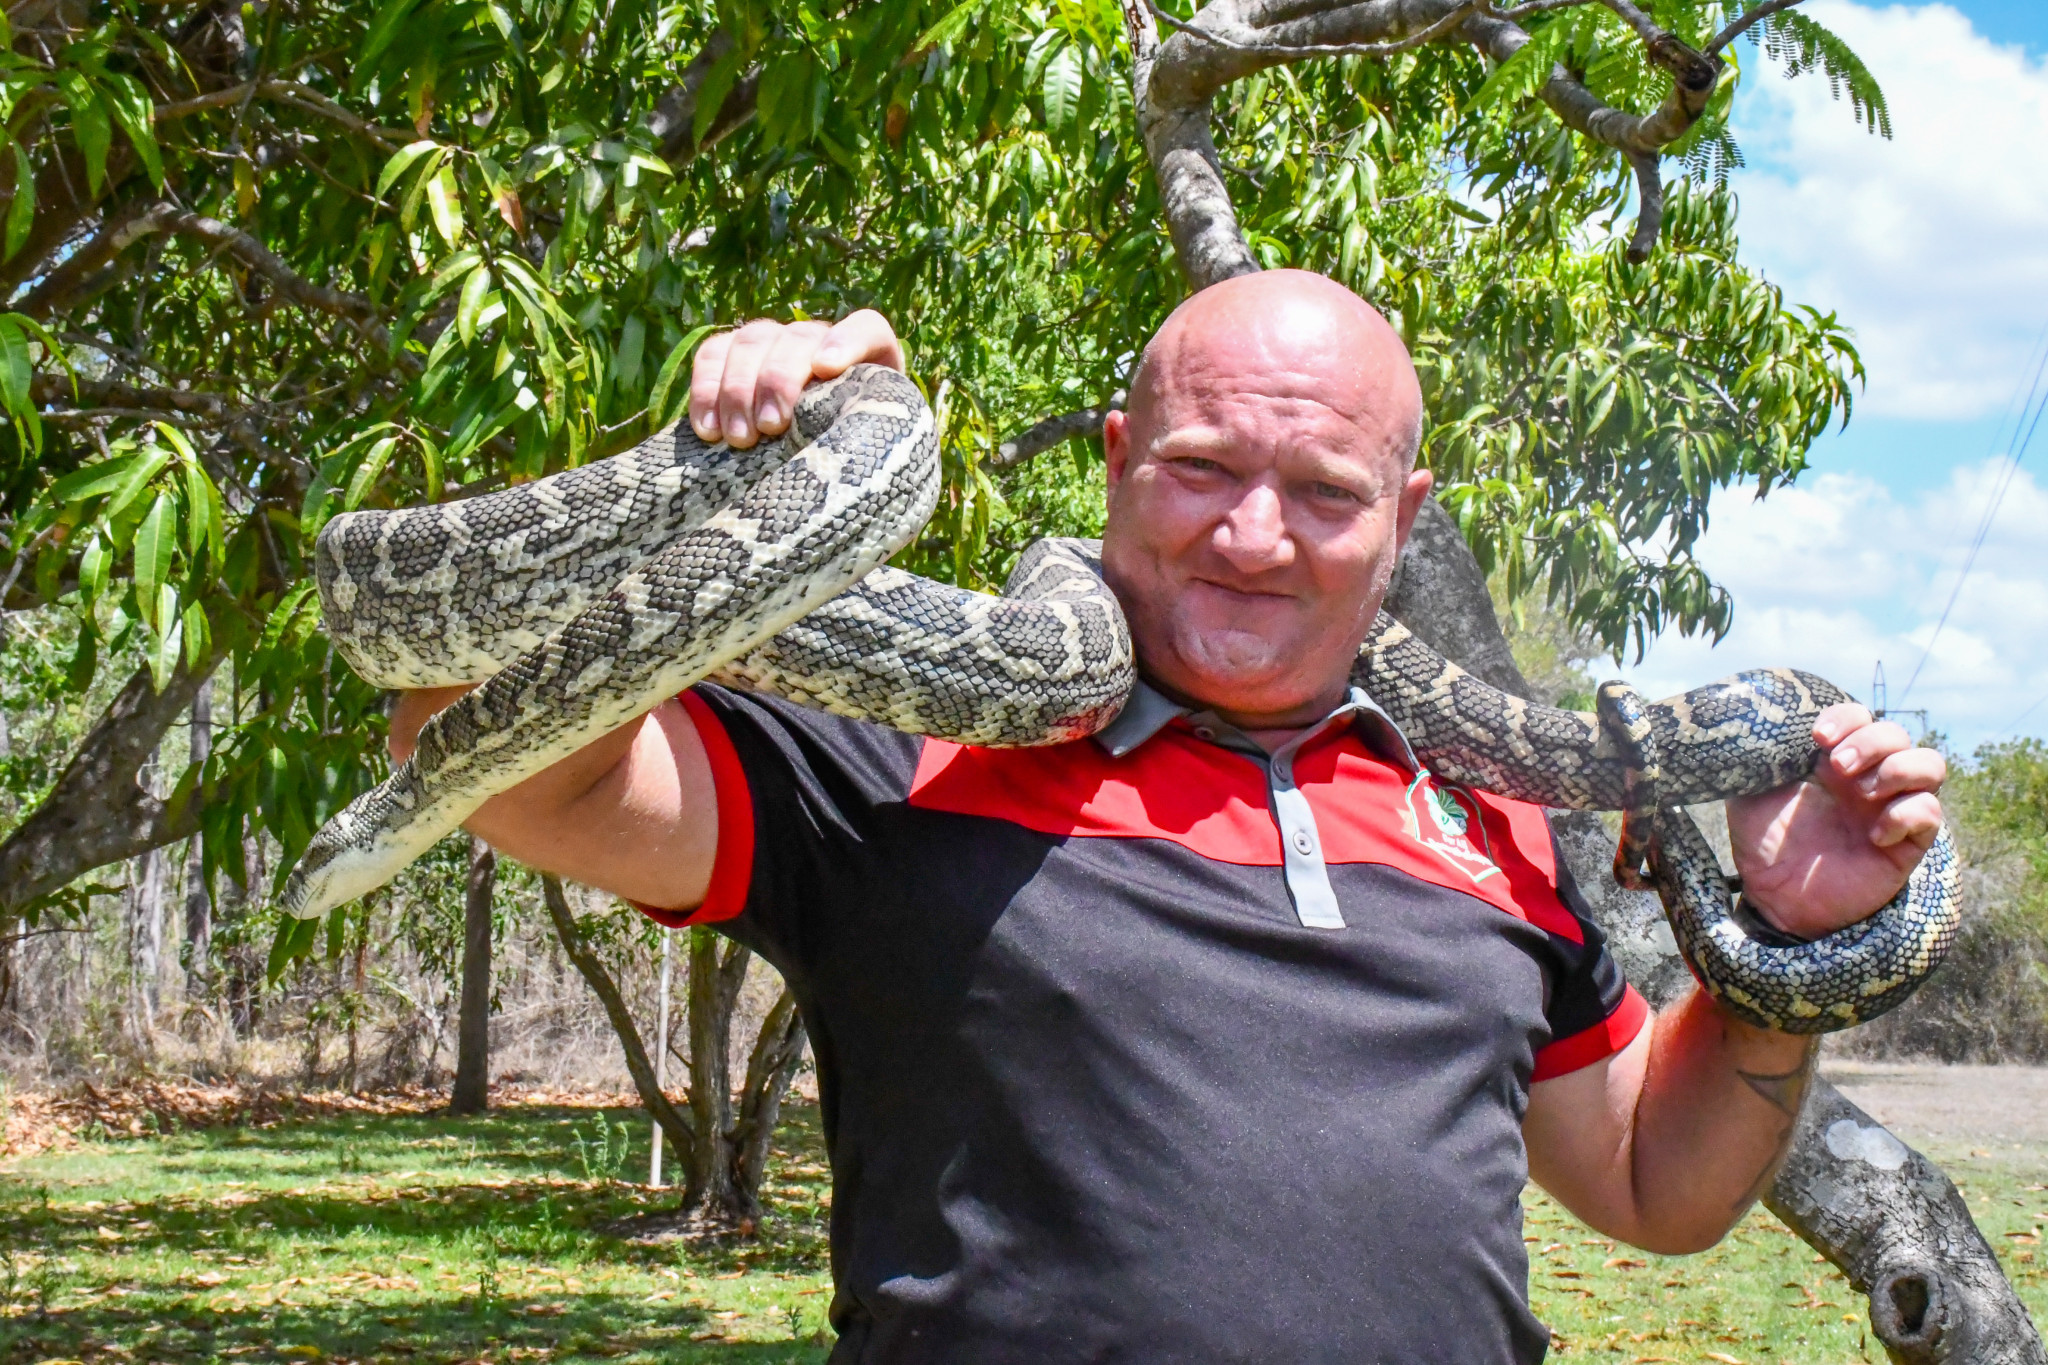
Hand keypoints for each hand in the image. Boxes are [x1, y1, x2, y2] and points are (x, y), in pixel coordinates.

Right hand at [688, 309, 904, 448]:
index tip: (825, 369)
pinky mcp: (732, 354)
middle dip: (778, 379)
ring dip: (739, 388)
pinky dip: (705, 389)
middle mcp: (817, 343)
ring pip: (752, 342)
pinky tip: (707, 430)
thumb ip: (864, 452)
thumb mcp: (865, 458)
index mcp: (867, 361)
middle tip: (770, 427)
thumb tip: (851, 482)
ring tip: (738, 438)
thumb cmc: (848, 465)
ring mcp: (772, 343)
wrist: (812, 469)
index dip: (846, 342)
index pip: (866, 330)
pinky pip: (713, 355)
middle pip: (797, 338)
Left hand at [1725, 703, 1945, 940]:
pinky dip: (1906, 815)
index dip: (1847, 717)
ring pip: (1930, 765)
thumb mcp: (1749, 793)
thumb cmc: (1763, 843)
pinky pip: (1930, 813)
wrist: (1774, 896)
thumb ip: (1756, 759)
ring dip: (1899, 769)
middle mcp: (1867, 780)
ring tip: (1863, 793)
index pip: (1860, 717)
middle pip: (1898, 735)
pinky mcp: (1907, 844)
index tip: (1818, 737)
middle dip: (1871, 742)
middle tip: (1838, 767)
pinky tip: (1873, 835)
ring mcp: (1890, 809)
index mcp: (1832, 760)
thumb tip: (1756, 727)